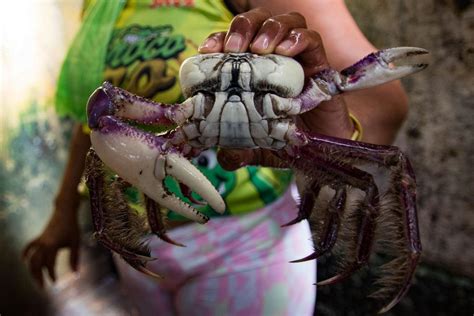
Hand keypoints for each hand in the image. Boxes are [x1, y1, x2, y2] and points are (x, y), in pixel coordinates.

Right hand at [22, 204, 79, 287]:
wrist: (65, 211)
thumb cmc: (72, 227)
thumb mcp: (76, 243)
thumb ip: (75, 259)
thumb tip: (76, 274)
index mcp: (52, 245)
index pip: (48, 264)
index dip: (51, 275)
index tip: (55, 283)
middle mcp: (43, 244)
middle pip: (36, 264)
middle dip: (38, 277)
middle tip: (42, 288)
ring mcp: (40, 240)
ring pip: (31, 257)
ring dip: (32, 269)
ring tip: (37, 279)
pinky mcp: (40, 237)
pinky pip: (29, 246)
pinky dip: (26, 253)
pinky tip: (24, 261)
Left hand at [198, 8, 354, 169]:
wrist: (324, 148)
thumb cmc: (289, 140)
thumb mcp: (259, 148)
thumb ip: (241, 151)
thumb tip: (224, 158)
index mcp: (255, 70)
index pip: (234, 42)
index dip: (219, 39)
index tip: (207, 51)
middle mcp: (276, 58)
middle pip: (259, 21)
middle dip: (243, 28)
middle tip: (235, 49)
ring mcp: (300, 59)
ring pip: (286, 22)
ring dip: (269, 29)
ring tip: (260, 49)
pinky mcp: (321, 65)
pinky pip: (312, 39)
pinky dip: (298, 39)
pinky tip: (287, 51)